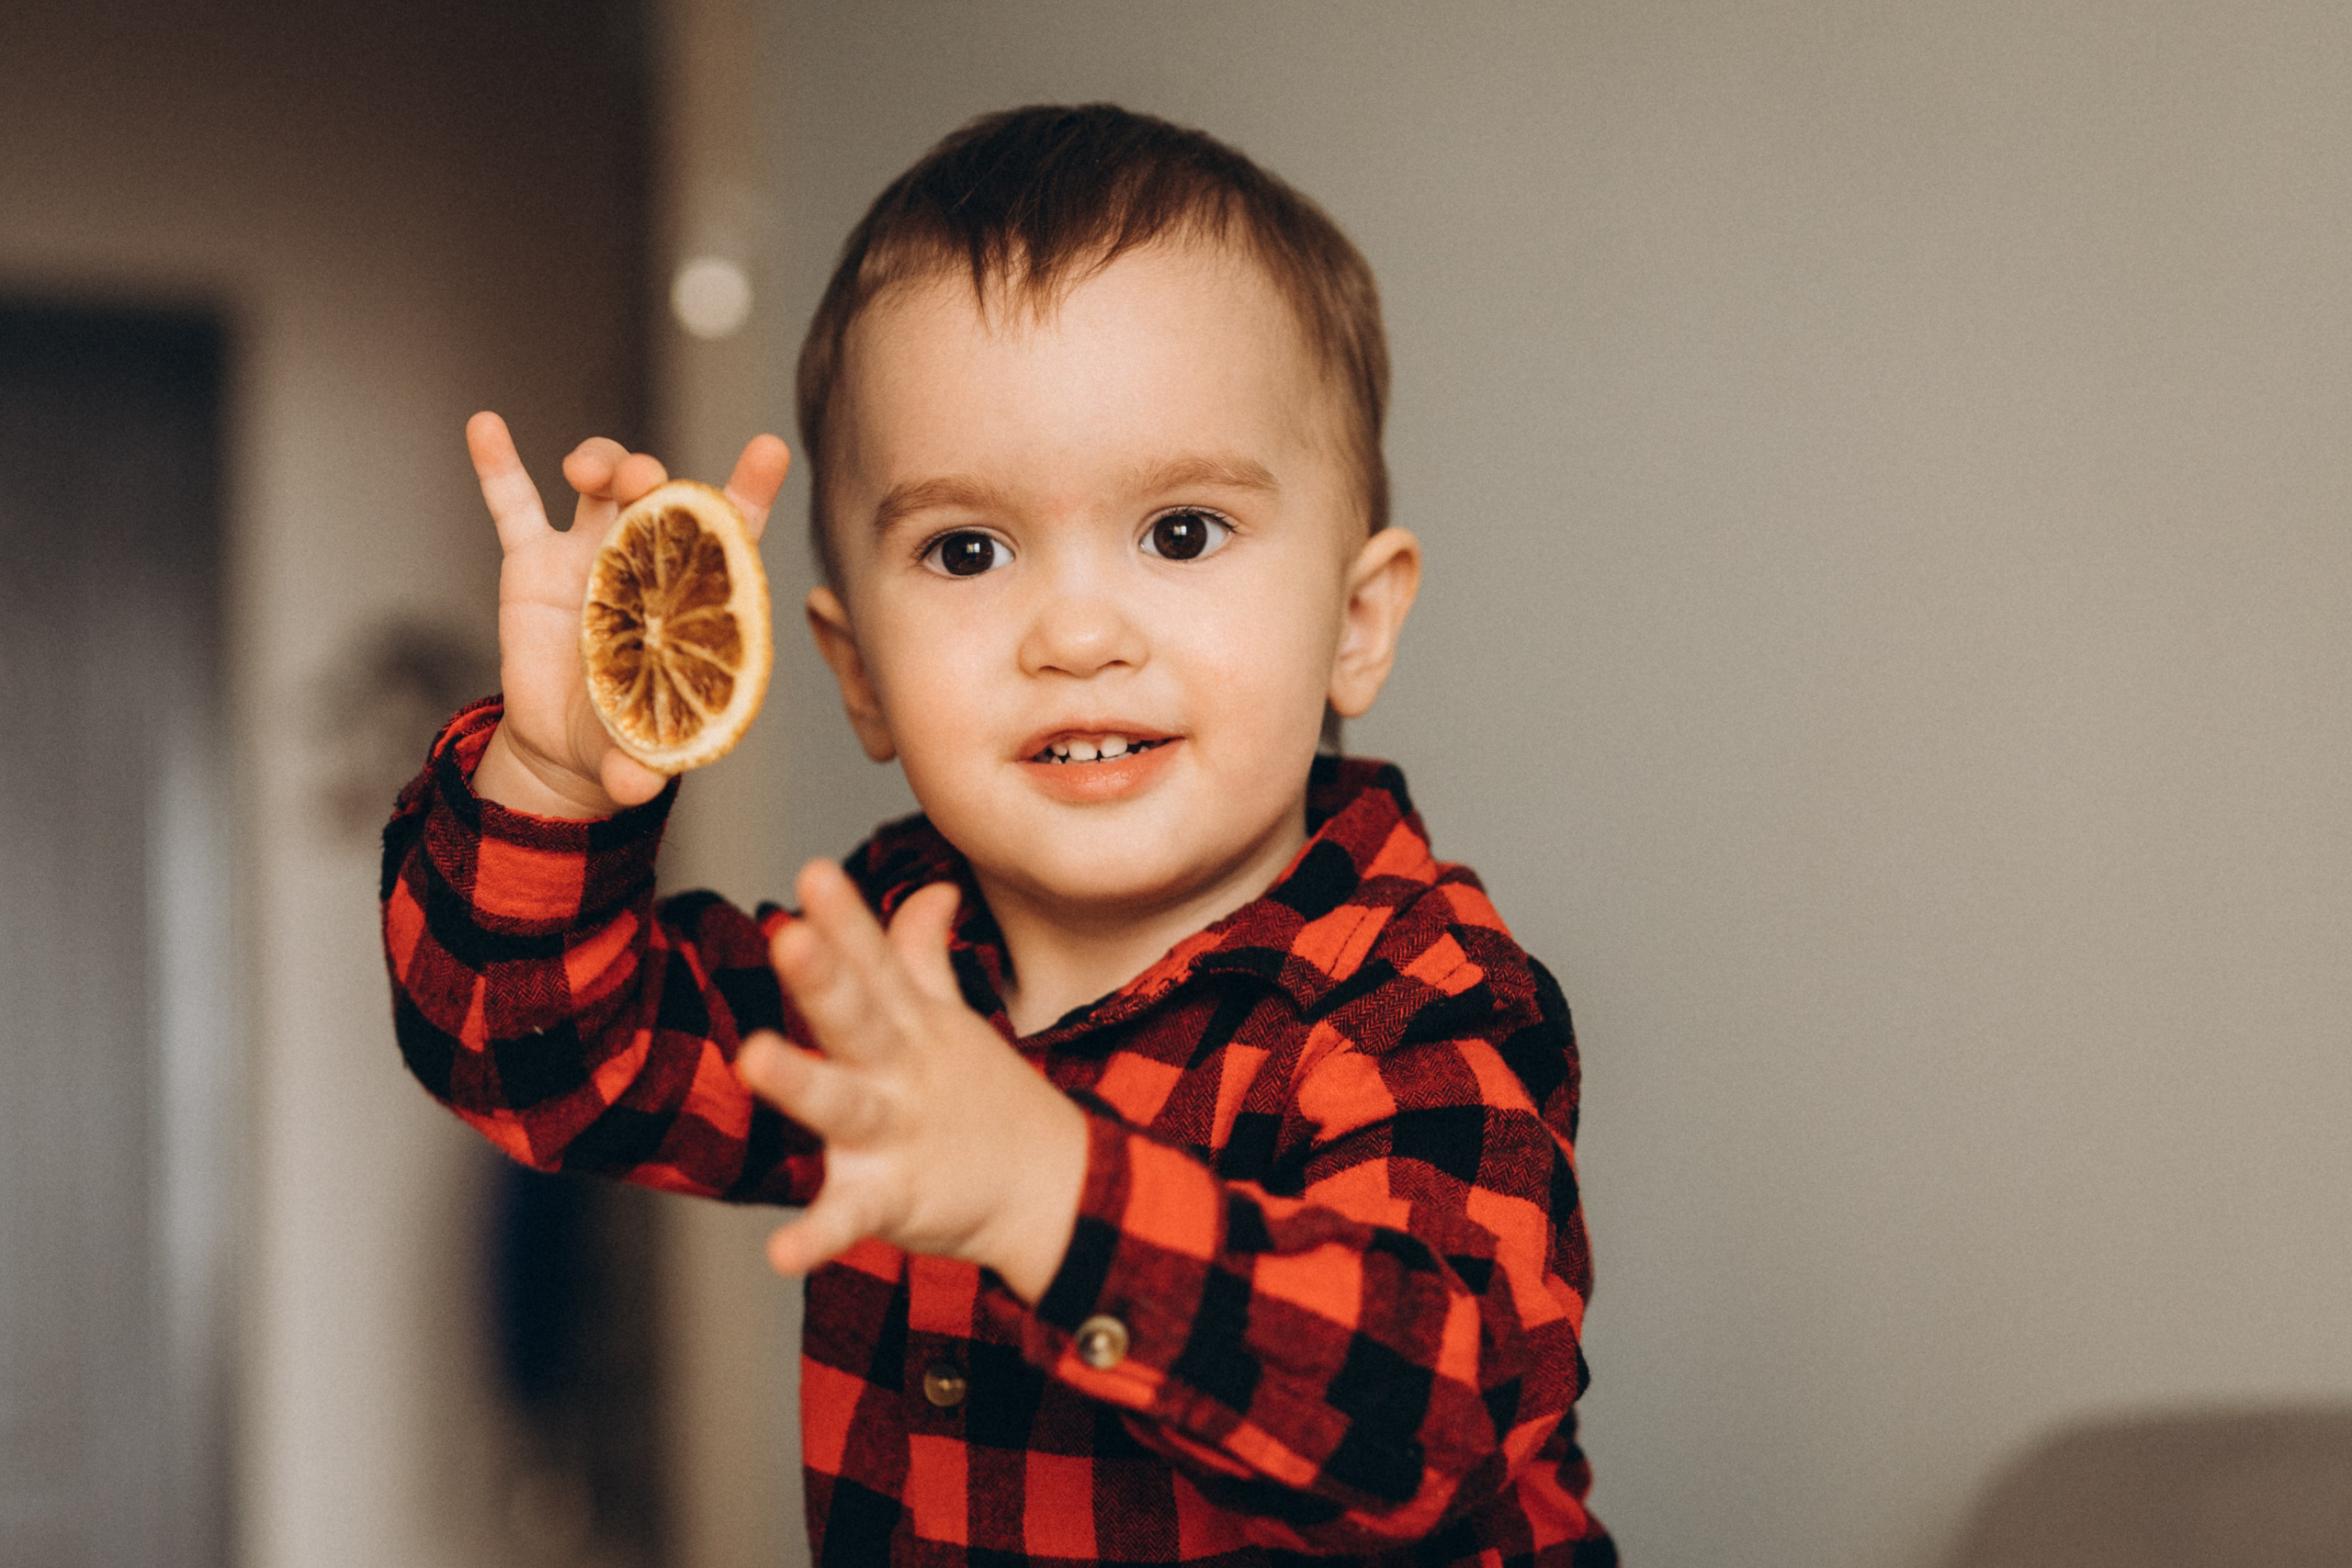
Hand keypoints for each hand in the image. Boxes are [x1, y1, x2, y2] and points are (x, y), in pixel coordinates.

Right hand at [464, 411, 790, 817]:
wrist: (564, 746)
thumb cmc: (625, 735)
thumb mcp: (637, 756)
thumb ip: (641, 767)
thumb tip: (639, 788)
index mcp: (690, 600)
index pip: (731, 537)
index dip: (750, 490)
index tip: (768, 449)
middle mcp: (645, 564)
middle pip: (659, 496)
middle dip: (653, 474)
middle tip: (644, 480)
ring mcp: (587, 555)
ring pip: (597, 485)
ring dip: (597, 460)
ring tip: (589, 471)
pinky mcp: (531, 562)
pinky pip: (512, 503)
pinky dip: (497, 464)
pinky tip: (484, 425)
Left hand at [736, 862, 1090, 1301]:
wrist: (1055, 1190)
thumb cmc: (986, 1099)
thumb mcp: (951, 1021)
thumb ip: (922, 956)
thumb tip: (931, 887)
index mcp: (913, 1025)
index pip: (877, 962)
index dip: (848, 920)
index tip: (814, 872)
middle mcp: (904, 1071)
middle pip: (860, 1018)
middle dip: (825, 977)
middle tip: (790, 938)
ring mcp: (900, 1134)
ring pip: (844, 1105)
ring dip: (801, 1082)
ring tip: (753, 1057)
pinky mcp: (895, 1200)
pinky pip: (851, 1219)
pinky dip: (817, 1237)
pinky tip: (780, 1254)